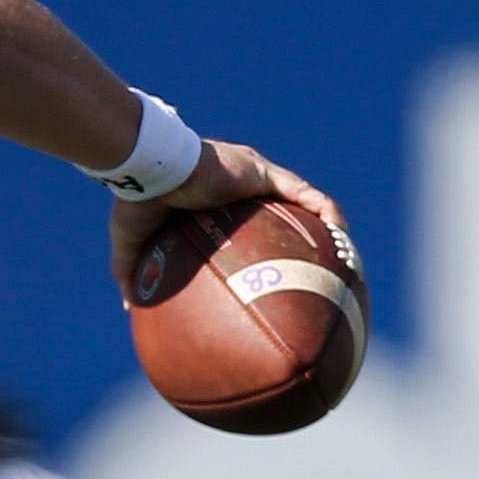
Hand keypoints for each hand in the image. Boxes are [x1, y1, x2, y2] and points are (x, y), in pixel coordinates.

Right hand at [110, 142, 344, 300]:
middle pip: (286, 213)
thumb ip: (134, 274)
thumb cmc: (138, 201)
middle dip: (309, 239)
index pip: (252, 224)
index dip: (271, 246)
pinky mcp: (262, 171)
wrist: (147, 170)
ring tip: (347, 256)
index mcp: (215, 202)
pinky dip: (325, 212)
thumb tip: (131, 308)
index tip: (285, 274)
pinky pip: (306, 192)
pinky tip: (341, 236)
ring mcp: (254, 177)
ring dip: (327, 226)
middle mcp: (241, 187)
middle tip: (325, 271)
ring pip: (304, 202)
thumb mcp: (133, 244)